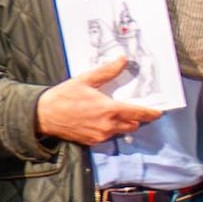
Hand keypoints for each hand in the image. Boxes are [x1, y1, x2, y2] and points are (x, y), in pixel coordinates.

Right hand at [35, 52, 162, 146]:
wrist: (43, 116)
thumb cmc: (63, 96)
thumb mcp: (86, 80)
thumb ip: (107, 71)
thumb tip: (122, 60)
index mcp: (109, 110)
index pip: (138, 113)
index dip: (151, 113)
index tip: (159, 112)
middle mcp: (108, 126)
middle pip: (133, 124)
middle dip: (136, 117)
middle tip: (133, 108)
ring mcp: (100, 136)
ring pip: (121, 131)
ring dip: (123, 123)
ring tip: (114, 112)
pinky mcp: (92, 142)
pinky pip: (108, 136)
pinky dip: (110, 129)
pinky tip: (101, 120)